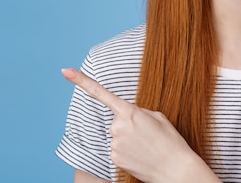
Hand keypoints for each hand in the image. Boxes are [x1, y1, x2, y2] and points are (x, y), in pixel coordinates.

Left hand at [61, 68, 219, 182]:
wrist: (174, 169)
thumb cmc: (170, 141)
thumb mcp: (157, 117)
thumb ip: (138, 112)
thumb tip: (126, 117)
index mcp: (130, 112)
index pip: (101, 93)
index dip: (81, 81)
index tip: (65, 71)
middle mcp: (117, 126)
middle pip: (117, 120)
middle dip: (129, 124)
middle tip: (147, 134)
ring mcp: (114, 143)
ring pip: (117, 135)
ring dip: (129, 138)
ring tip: (146, 145)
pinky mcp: (114, 158)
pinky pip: (117, 149)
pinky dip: (127, 151)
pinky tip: (141, 154)